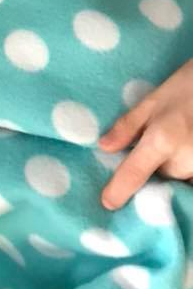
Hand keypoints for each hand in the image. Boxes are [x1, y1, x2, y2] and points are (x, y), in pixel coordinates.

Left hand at [99, 59, 192, 208]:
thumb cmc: (188, 85)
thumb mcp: (153, 99)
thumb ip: (128, 125)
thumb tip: (103, 147)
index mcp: (162, 140)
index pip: (135, 173)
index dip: (119, 190)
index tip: (107, 203)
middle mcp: (184, 159)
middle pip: (161, 177)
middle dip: (153, 168)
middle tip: (150, 150)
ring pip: (181, 178)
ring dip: (173, 168)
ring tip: (173, 143)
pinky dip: (186, 168)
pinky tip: (181, 149)